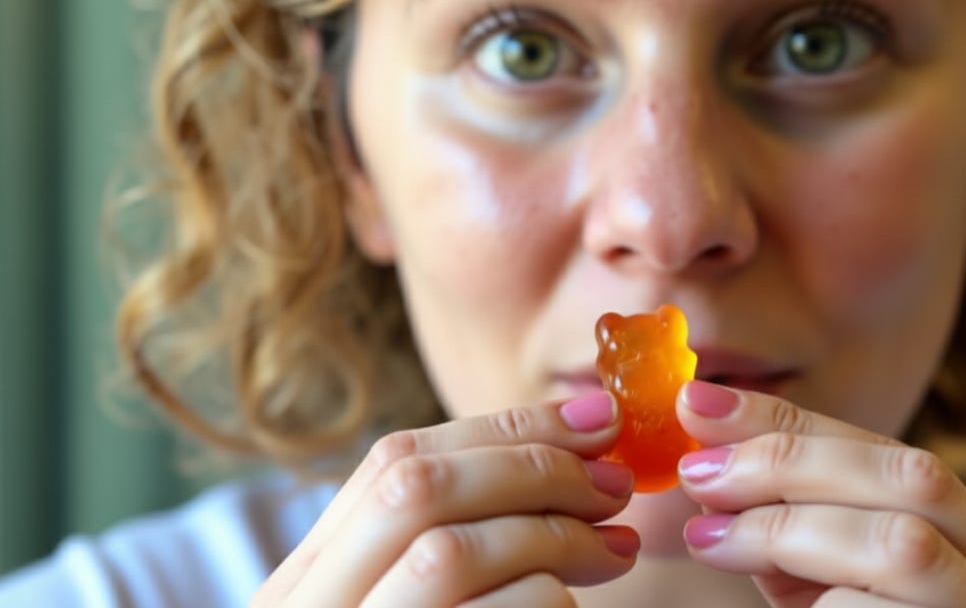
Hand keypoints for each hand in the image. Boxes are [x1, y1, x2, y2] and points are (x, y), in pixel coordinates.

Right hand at [251, 393, 637, 606]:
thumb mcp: (400, 602)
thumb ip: (447, 538)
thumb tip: (565, 460)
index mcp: (307, 577)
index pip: (396, 461)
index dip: (505, 428)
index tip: (595, 418)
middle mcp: (308, 606)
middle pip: (417, 488)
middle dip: (533, 467)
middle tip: (616, 481)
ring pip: (449, 553)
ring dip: (552, 534)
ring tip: (615, 546)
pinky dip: (546, 601)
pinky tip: (573, 606)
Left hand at [675, 381, 965, 607]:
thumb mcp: (830, 593)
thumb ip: (792, 533)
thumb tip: (708, 461)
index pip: (892, 457)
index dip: (794, 423)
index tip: (701, 405)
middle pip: (917, 479)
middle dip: (793, 460)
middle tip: (698, 470)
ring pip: (908, 546)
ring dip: (793, 526)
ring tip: (711, 538)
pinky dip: (819, 600)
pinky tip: (773, 602)